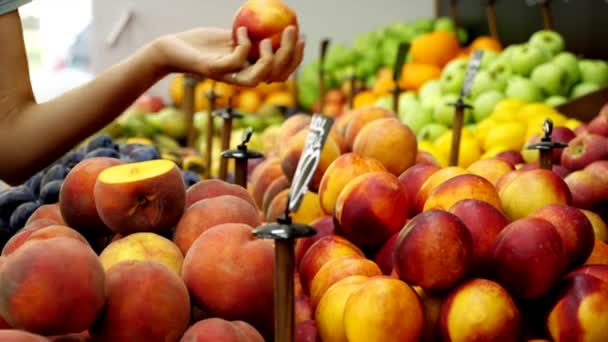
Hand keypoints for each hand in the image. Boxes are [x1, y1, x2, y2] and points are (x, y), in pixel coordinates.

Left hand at [153, 26, 303, 85]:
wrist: (173, 49)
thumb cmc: (203, 43)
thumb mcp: (234, 36)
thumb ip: (253, 36)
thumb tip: (277, 21)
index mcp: (251, 71)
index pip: (282, 73)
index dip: (296, 59)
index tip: (301, 37)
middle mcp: (242, 78)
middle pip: (276, 76)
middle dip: (290, 55)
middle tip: (292, 30)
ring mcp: (229, 77)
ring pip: (260, 78)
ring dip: (270, 59)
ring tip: (268, 38)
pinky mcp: (215, 71)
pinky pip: (236, 61)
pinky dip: (243, 45)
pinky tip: (242, 31)